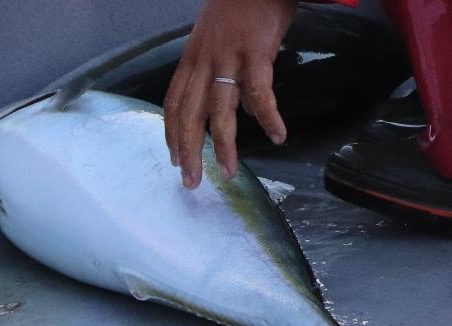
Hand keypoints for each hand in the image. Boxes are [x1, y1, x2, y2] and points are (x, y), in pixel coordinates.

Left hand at [163, 0, 295, 188]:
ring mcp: (228, 58)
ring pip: (220, 111)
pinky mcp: (255, 54)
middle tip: (192, 182)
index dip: (173, 134)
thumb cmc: (242, 6)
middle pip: (190, 114)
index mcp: (192, 59)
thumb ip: (225, 75)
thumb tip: (244, 112)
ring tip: (229, 172)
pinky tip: (278, 136)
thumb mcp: (220, 39)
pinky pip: (260, 93)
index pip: (174, 103)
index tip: (176, 160)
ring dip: (224, 146)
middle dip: (189, 152)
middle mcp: (204, 62)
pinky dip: (269, 117)